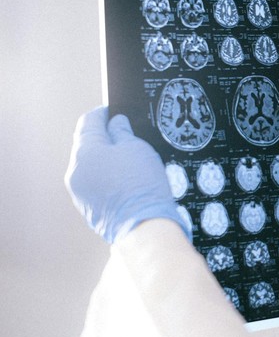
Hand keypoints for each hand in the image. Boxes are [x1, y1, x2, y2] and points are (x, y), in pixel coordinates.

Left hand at [65, 107, 190, 243]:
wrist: (144, 225)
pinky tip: (126, 180)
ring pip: (90, 166)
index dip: (103, 113)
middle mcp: (75, 171)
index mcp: (84, 152)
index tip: (114, 111)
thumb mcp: (137, 148)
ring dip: (106, 159)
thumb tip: (116, 124)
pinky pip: (94, 184)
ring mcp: (79, 191)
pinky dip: (107, 177)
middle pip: (87, 144)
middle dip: (105, 138)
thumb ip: (122, 132)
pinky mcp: (87, 207)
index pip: (88, 122)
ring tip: (130, 160)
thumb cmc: (141, 184)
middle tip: (127, 135)